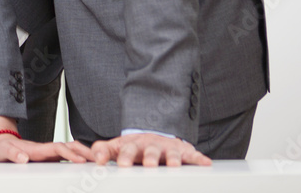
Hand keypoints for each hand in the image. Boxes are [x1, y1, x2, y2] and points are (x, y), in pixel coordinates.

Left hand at [0, 115, 91, 163]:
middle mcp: (45, 150)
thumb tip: (23, 158)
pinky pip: (66, 157)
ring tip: (100, 161)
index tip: (81, 160)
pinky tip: (87, 163)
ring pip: (70, 151)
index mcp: (36, 149)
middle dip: (85, 151)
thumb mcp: (2, 152)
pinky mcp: (47, 158)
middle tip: (101, 159)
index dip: (69, 153)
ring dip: (84, 154)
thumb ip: (11, 154)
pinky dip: (78, 158)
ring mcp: (47, 154)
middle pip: (69, 147)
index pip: (57, 149)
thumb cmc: (1, 149)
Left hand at [91, 133, 210, 166]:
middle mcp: (151, 146)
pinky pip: (192, 155)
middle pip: (150, 151)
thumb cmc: (134, 148)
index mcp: (133, 145)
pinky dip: (199, 158)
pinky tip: (206, 163)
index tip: (120, 165)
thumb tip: (94, 159)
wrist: (154, 135)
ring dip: (173, 158)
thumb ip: (102, 151)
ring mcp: (167, 148)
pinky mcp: (183, 151)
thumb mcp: (116, 147)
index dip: (124, 156)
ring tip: (173, 165)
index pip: (126, 150)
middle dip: (149, 158)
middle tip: (148, 165)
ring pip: (171, 153)